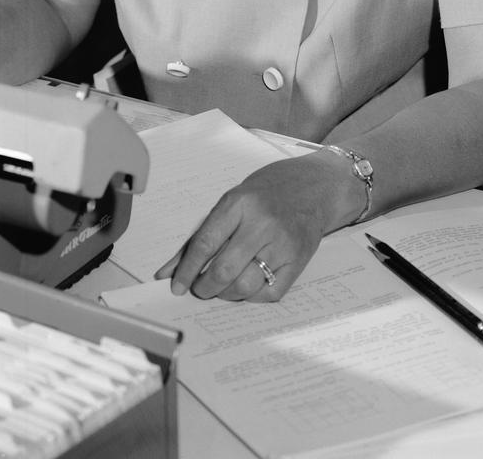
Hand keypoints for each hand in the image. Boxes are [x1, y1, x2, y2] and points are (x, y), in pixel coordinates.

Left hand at [154, 151, 358, 302]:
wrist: (316, 186)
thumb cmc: (268, 191)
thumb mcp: (233, 200)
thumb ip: (201, 235)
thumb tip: (167, 272)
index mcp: (240, 202)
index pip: (205, 244)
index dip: (186, 270)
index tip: (176, 286)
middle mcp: (262, 223)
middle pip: (223, 271)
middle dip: (204, 288)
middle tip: (200, 289)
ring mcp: (283, 244)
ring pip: (244, 287)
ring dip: (226, 295)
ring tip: (222, 287)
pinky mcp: (298, 261)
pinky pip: (268, 293)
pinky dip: (252, 296)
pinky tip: (247, 285)